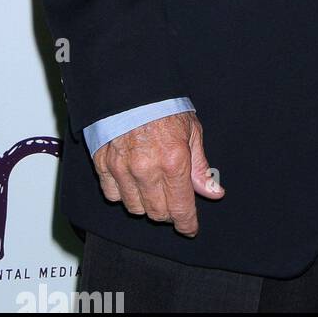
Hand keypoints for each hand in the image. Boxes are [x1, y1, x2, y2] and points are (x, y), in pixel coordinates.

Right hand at [91, 112, 223, 235]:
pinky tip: (132, 181)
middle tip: (174, 201)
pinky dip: (124, 194)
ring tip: (153, 187)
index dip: (187, 223)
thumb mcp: (192, 132)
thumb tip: (214, 193)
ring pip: (135, 208)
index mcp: (174, 161)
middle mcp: (147, 170)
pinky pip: (113, 196)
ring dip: (147, 204)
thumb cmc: (166, 107)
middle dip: (169, 213)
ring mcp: (122, 169)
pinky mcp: (103, 165)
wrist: (131, 88)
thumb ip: (201, 167)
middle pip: (157, 213)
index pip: (181, 208)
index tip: (190, 228)